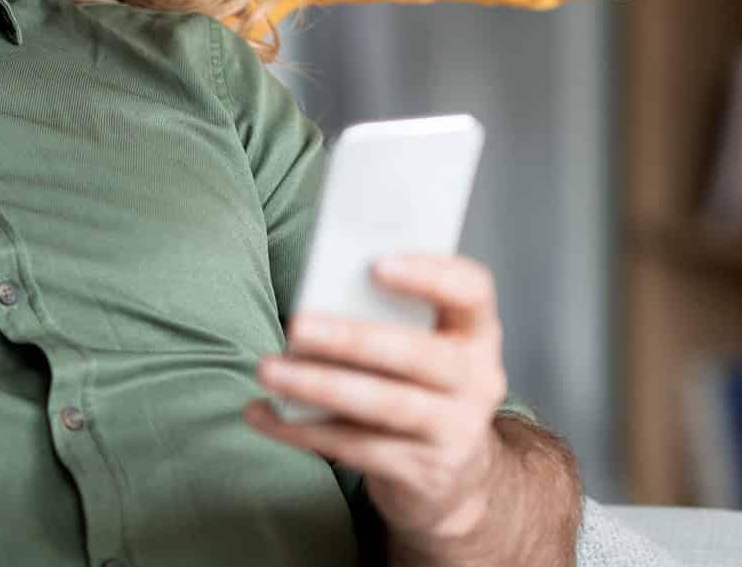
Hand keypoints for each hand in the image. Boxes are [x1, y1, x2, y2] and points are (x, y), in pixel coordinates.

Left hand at [247, 254, 509, 549]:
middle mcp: (477, 379)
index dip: (430, 274)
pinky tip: (264, 413)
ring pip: (385, 405)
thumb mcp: (420, 345)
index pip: (471, 291)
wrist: (453, 477)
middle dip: (351, 338)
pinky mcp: (426, 474)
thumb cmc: (418, 385)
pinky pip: (357, 448)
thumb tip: (312, 301)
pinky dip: (302, 430)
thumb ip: (384, 317)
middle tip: (296, 325)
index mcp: (475, 332)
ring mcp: (457, 430)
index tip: (376, 264)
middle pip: (417, 353)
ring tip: (268, 370)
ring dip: (317, 385)